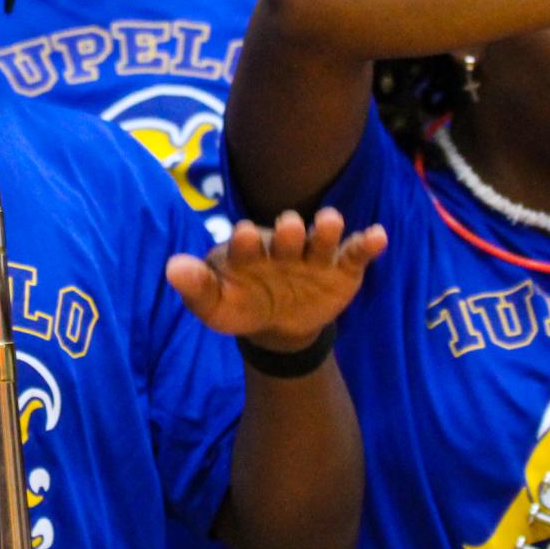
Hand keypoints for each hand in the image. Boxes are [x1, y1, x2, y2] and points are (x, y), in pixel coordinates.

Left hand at [165, 208, 385, 352]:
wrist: (276, 326)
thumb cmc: (240, 305)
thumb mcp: (216, 306)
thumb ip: (196, 287)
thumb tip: (172, 268)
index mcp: (247, 251)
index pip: (244, 243)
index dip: (245, 240)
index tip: (243, 234)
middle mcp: (281, 245)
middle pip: (285, 234)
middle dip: (286, 232)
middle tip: (288, 228)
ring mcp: (313, 255)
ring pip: (320, 238)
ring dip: (325, 230)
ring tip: (330, 222)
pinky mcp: (341, 268)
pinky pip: (355, 253)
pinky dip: (366, 244)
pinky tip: (377, 236)